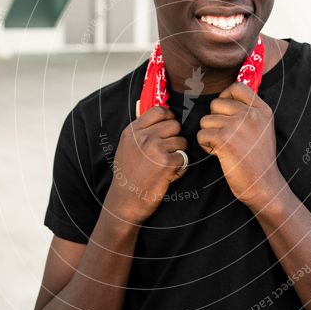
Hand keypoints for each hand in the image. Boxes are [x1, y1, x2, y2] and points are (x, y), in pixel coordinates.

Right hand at [105, 106, 187, 224]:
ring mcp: (155, 149)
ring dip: (179, 153)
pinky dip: (180, 167)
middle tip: (168, 150)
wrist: (125, 200)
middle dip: (175, 137)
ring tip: (167, 164)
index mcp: (133, 131)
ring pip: (182, 141)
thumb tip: (153, 109)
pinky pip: (184, 158)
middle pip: (174, 124)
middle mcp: (144, 137)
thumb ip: (140, 129)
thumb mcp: (127, 146)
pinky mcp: (167, 163)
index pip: (159, 110)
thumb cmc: (127, 174)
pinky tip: (170, 174)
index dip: (168, 117)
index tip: (168, 127)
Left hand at [197, 82, 281, 210]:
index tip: (224, 113)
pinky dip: (206, 145)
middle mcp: (251, 114)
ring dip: (209, 134)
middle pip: (215, 104)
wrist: (264, 184)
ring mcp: (238, 126)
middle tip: (224, 137)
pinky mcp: (224, 140)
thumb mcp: (263, 128)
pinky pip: (202, 135)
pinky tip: (219, 154)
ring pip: (205, 120)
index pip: (236, 87)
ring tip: (223, 147)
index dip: (224, 97)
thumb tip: (225, 97)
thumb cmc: (259, 159)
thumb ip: (249, 111)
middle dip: (214, 120)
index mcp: (262, 110)